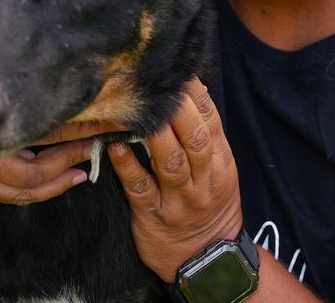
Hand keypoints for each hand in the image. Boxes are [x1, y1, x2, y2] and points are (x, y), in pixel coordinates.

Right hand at [0, 47, 123, 204]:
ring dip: (49, 185)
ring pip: (11, 191)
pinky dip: (25, 191)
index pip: (25, 146)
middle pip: (25, 177)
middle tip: (92, 148)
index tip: (91, 130)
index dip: (63, 142)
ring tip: (78, 171)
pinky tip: (47, 179)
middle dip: (63, 165)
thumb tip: (28, 35)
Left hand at [108, 79, 242, 281]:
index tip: (180, 72)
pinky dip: (126, 165)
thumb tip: (190, 91)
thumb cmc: (208, 206)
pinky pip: (139, 188)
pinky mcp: (153, 216)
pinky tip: (113, 145)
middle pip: (195, 139)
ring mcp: (178, 201)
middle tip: (159, 83)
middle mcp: (203, 181)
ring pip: (169, 162)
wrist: (206, 263)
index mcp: (221, 165)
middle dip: (178, 109)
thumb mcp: (219, 172)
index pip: (212, 122)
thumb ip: (206, 137)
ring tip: (139, 109)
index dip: (197, 96)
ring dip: (154, 133)